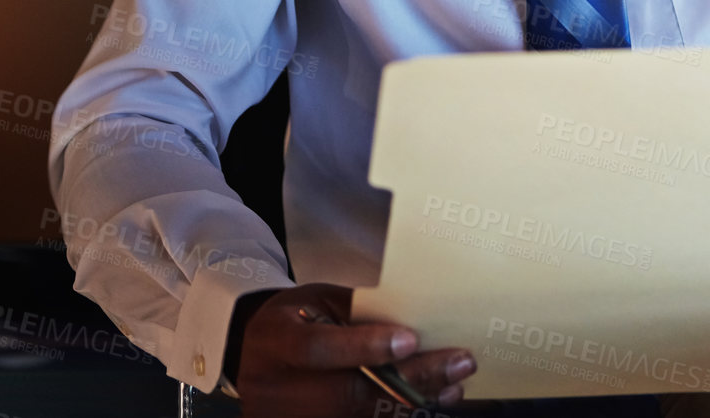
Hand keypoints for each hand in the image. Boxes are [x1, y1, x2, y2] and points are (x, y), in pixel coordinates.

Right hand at [232, 283, 475, 416]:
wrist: (252, 355)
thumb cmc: (294, 321)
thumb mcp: (317, 302)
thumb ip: (358, 313)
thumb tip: (414, 321)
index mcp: (276, 342)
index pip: (318, 349)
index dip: (363, 347)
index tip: (410, 340)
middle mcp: (278, 390)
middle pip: (348, 394)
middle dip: (410, 380)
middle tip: (457, 363)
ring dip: (414, 403)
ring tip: (453, 384)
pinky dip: (398, 415)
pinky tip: (431, 401)